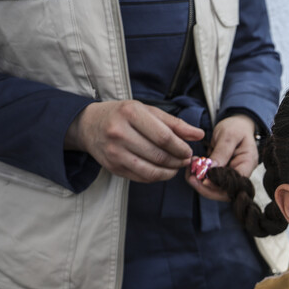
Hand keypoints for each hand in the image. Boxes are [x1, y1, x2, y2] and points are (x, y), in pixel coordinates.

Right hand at [65, 100, 203, 181]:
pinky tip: (163, 170)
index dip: (181, 148)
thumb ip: (174, 123)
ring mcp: (114, 152)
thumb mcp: (147, 111)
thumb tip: (199, 135)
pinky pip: (141, 177)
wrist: (89, 125)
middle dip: (177, 161)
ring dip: (169, 172)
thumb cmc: (123, 115)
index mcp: (130, 113)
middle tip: (185, 160)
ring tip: (176, 166)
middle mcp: (119, 133)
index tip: (189, 151)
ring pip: (151, 170)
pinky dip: (157, 176)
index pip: (163, 137)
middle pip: (158, 155)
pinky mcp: (113, 167)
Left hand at [186, 114, 258, 200]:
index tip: (203, 180)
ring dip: (201, 183)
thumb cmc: (236, 127)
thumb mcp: (228, 135)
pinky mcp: (222, 174)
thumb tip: (212, 170)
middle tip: (191, 178)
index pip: (235, 184)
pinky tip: (192, 168)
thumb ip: (222, 152)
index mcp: (247, 164)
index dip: (218, 186)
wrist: (237, 124)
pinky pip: (212, 181)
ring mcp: (232, 175)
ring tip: (189, 171)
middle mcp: (241, 173)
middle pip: (225, 191)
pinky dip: (200, 177)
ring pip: (216, 189)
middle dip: (206, 188)